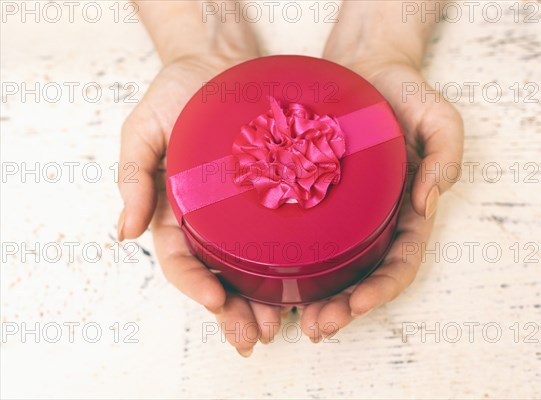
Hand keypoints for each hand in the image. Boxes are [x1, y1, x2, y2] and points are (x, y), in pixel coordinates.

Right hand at [117, 13, 280, 355]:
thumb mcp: (142, 130)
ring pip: (251, 267)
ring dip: (263, 301)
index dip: (194, 286)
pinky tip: (303, 286)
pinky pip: (280, 235)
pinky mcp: (271, 195)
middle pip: (218, 276)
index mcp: (174, 211)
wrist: (218, 64)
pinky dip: (289, 265)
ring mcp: (241, 211)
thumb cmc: (176, 93)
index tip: (215, 302)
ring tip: (280, 326)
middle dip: (234, 311)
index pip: (181, 260)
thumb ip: (133, 177)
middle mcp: (209, 219)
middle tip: (254, 339)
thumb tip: (122, 233)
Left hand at [299, 4, 463, 340]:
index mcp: (407, 211)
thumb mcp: (439, 117)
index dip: (381, 289)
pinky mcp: (317, 198)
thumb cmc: (405, 92)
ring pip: (332, 267)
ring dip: (317, 298)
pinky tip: (274, 279)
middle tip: (319, 328)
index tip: (357, 306)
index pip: (400, 262)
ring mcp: (346, 212)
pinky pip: (306, 236)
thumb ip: (447, 156)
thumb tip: (429, 201)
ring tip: (294, 321)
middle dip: (345, 307)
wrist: (365, 67)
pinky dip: (293, 263)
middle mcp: (376, 220)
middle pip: (363, 276)